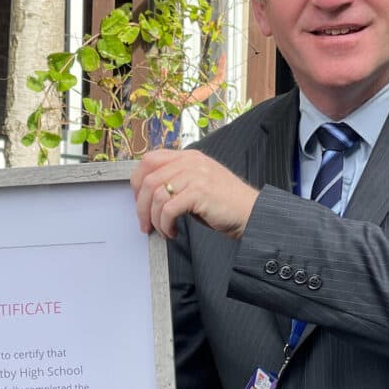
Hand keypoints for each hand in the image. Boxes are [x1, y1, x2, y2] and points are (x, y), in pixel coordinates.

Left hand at [131, 149, 259, 240]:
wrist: (251, 212)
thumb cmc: (224, 203)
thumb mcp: (197, 184)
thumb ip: (176, 182)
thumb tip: (149, 197)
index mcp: (188, 157)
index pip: (150, 160)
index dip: (137, 181)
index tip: (139, 201)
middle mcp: (190, 162)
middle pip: (149, 179)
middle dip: (141, 206)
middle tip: (144, 223)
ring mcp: (196, 175)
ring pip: (157, 195)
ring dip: (155, 219)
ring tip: (163, 230)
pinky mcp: (200, 192)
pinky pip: (169, 209)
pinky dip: (166, 225)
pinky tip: (173, 232)